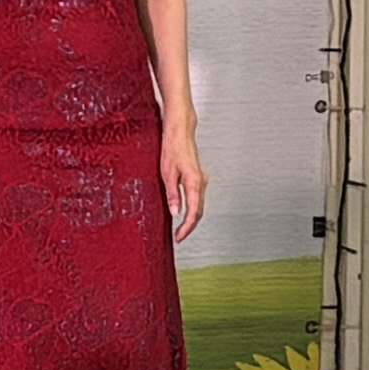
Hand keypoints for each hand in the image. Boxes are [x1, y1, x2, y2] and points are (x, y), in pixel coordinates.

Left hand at [161, 118, 206, 240]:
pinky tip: (184, 214)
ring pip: (199, 205)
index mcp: (194, 183)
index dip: (187, 227)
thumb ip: (172, 194)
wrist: (180, 132)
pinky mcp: (198, 178)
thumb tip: (175, 212)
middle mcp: (201, 183)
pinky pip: (197, 198)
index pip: (193, 212)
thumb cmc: (173, 148)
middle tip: (179, 237)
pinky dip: (192, 209)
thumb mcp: (167, 173)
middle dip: (189, 226)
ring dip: (191, 219)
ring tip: (180, 229)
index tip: (179, 237)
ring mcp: (201, 180)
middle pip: (198, 211)